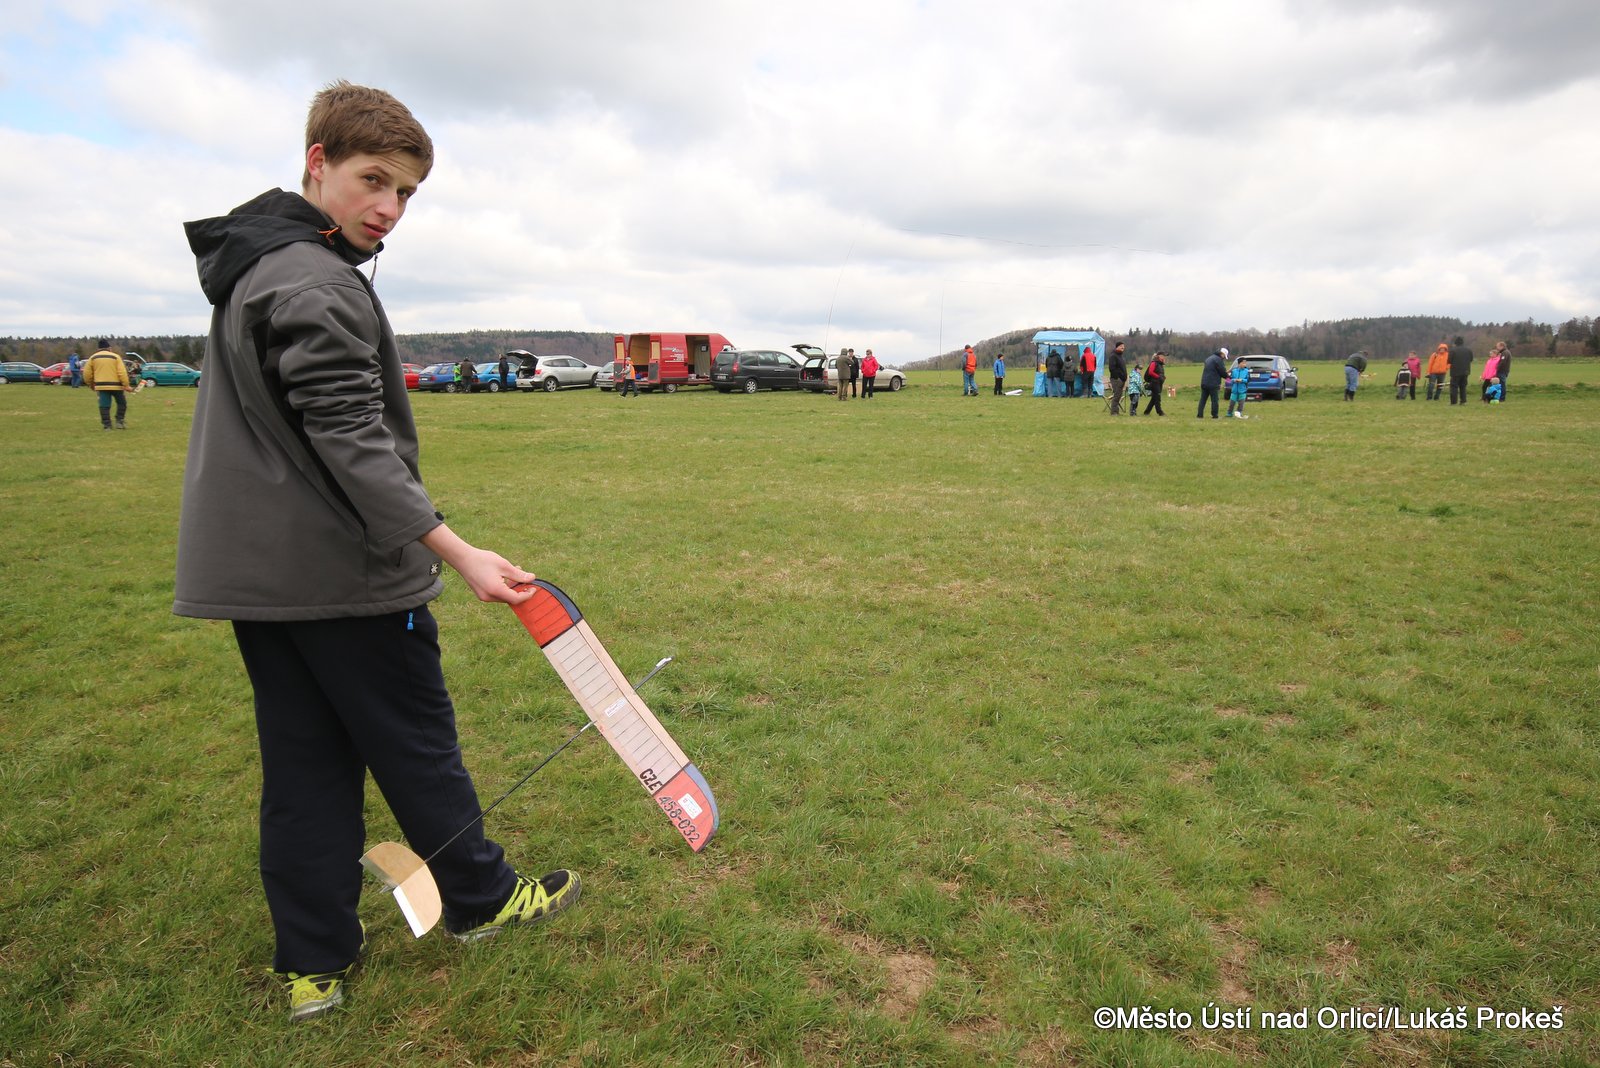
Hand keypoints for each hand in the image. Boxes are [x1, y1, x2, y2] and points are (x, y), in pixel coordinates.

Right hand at [420, 523, 536, 604]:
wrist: (463, 559)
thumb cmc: (483, 560)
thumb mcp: (504, 565)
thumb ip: (519, 574)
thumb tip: (532, 578)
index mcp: (496, 591)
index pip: (516, 599)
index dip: (527, 595)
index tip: (535, 588)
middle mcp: (489, 597)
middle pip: (510, 598)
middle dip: (520, 589)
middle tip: (525, 576)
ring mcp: (484, 597)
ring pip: (504, 596)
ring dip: (512, 586)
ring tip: (515, 570)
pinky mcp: (481, 594)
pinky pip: (497, 594)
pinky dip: (504, 587)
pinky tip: (505, 575)